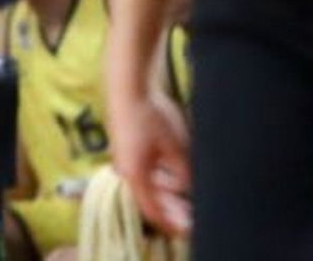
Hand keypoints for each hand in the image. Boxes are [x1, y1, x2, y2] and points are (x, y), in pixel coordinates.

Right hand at [107, 87, 191, 237]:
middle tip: (188, 210)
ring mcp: (123, 158)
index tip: (185, 227)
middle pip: (148, 197)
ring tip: (184, 188)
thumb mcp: (175, 146)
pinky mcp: (125, 145)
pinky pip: (143, 168)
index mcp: (136, 175)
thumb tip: (186, 186)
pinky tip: (172, 168)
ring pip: (146, 182)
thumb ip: (182, 171)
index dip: (169, 222)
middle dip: (169, 206)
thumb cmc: (150, 115)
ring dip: (165, 188)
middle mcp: (126, 171)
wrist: (128, 86)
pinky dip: (158, 174)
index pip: (152, 210)